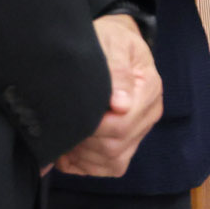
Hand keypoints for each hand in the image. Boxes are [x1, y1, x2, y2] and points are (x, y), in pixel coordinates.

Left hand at [54, 15, 163, 179]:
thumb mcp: (112, 43)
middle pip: (116, 148)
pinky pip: (108, 168)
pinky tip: (70, 146)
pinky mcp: (126, 143)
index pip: (122, 124)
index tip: (70, 115)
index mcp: (148, 90)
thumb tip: (120, 105)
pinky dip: (85, 164)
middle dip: (83, 142)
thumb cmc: (111, 40)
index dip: (92, 126)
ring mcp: (139, 131)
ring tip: (65, 135)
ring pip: (113, 162)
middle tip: (60, 125)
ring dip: (83, 155)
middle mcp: (148, 115)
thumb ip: (116, 69)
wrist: (115, 42)